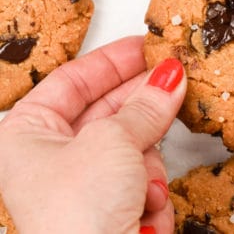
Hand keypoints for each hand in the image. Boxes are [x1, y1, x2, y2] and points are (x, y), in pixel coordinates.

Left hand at [0, 36, 185, 233]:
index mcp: (28, 135)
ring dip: (148, 165)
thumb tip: (170, 76)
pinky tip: (144, 214)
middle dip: (143, 106)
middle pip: (109, 111)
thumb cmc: (76, 218)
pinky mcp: (112, 208)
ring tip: (146, 185)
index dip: (113, 59)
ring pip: (134, 146)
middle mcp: (53, 158)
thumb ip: (145, 105)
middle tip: (175, 79)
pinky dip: (150, 193)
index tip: (147, 46)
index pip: (75, 79)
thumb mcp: (113, 142)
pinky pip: (143, 178)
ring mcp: (84, 185)